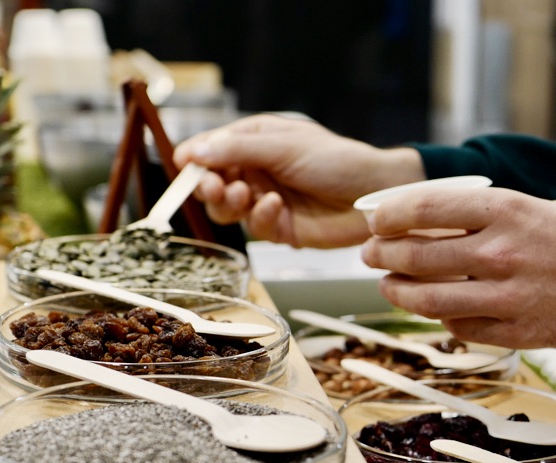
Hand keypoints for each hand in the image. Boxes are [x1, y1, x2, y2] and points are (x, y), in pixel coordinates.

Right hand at [173, 113, 424, 247]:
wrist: (373, 196)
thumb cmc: (337, 160)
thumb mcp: (285, 146)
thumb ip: (238, 150)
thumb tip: (194, 152)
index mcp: (255, 141)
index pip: (212, 149)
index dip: (193, 158)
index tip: (182, 165)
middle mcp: (256, 170)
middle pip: (213, 182)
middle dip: (209, 185)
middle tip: (215, 186)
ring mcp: (265, 200)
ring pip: (227, 208)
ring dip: (231, 202)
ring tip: (247, 195)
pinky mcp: (278, 227)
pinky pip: (254, 226)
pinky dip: (260, 217)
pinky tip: (276, 207)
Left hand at [360, 187, 555, 348]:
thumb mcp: (542, 207)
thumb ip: (490, 216)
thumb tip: (439, 222)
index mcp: (508, 211)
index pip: (426, 206)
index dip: (389, 213)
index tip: (375, 219)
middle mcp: (500, 253)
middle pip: (417, 255)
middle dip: (382, 255)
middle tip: (370, 255)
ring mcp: (506, 297)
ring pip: (428, 299)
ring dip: (398, 292)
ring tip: (388, 285)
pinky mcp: (516, 333)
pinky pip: (460, 328)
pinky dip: (441, 319)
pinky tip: (436, 311)